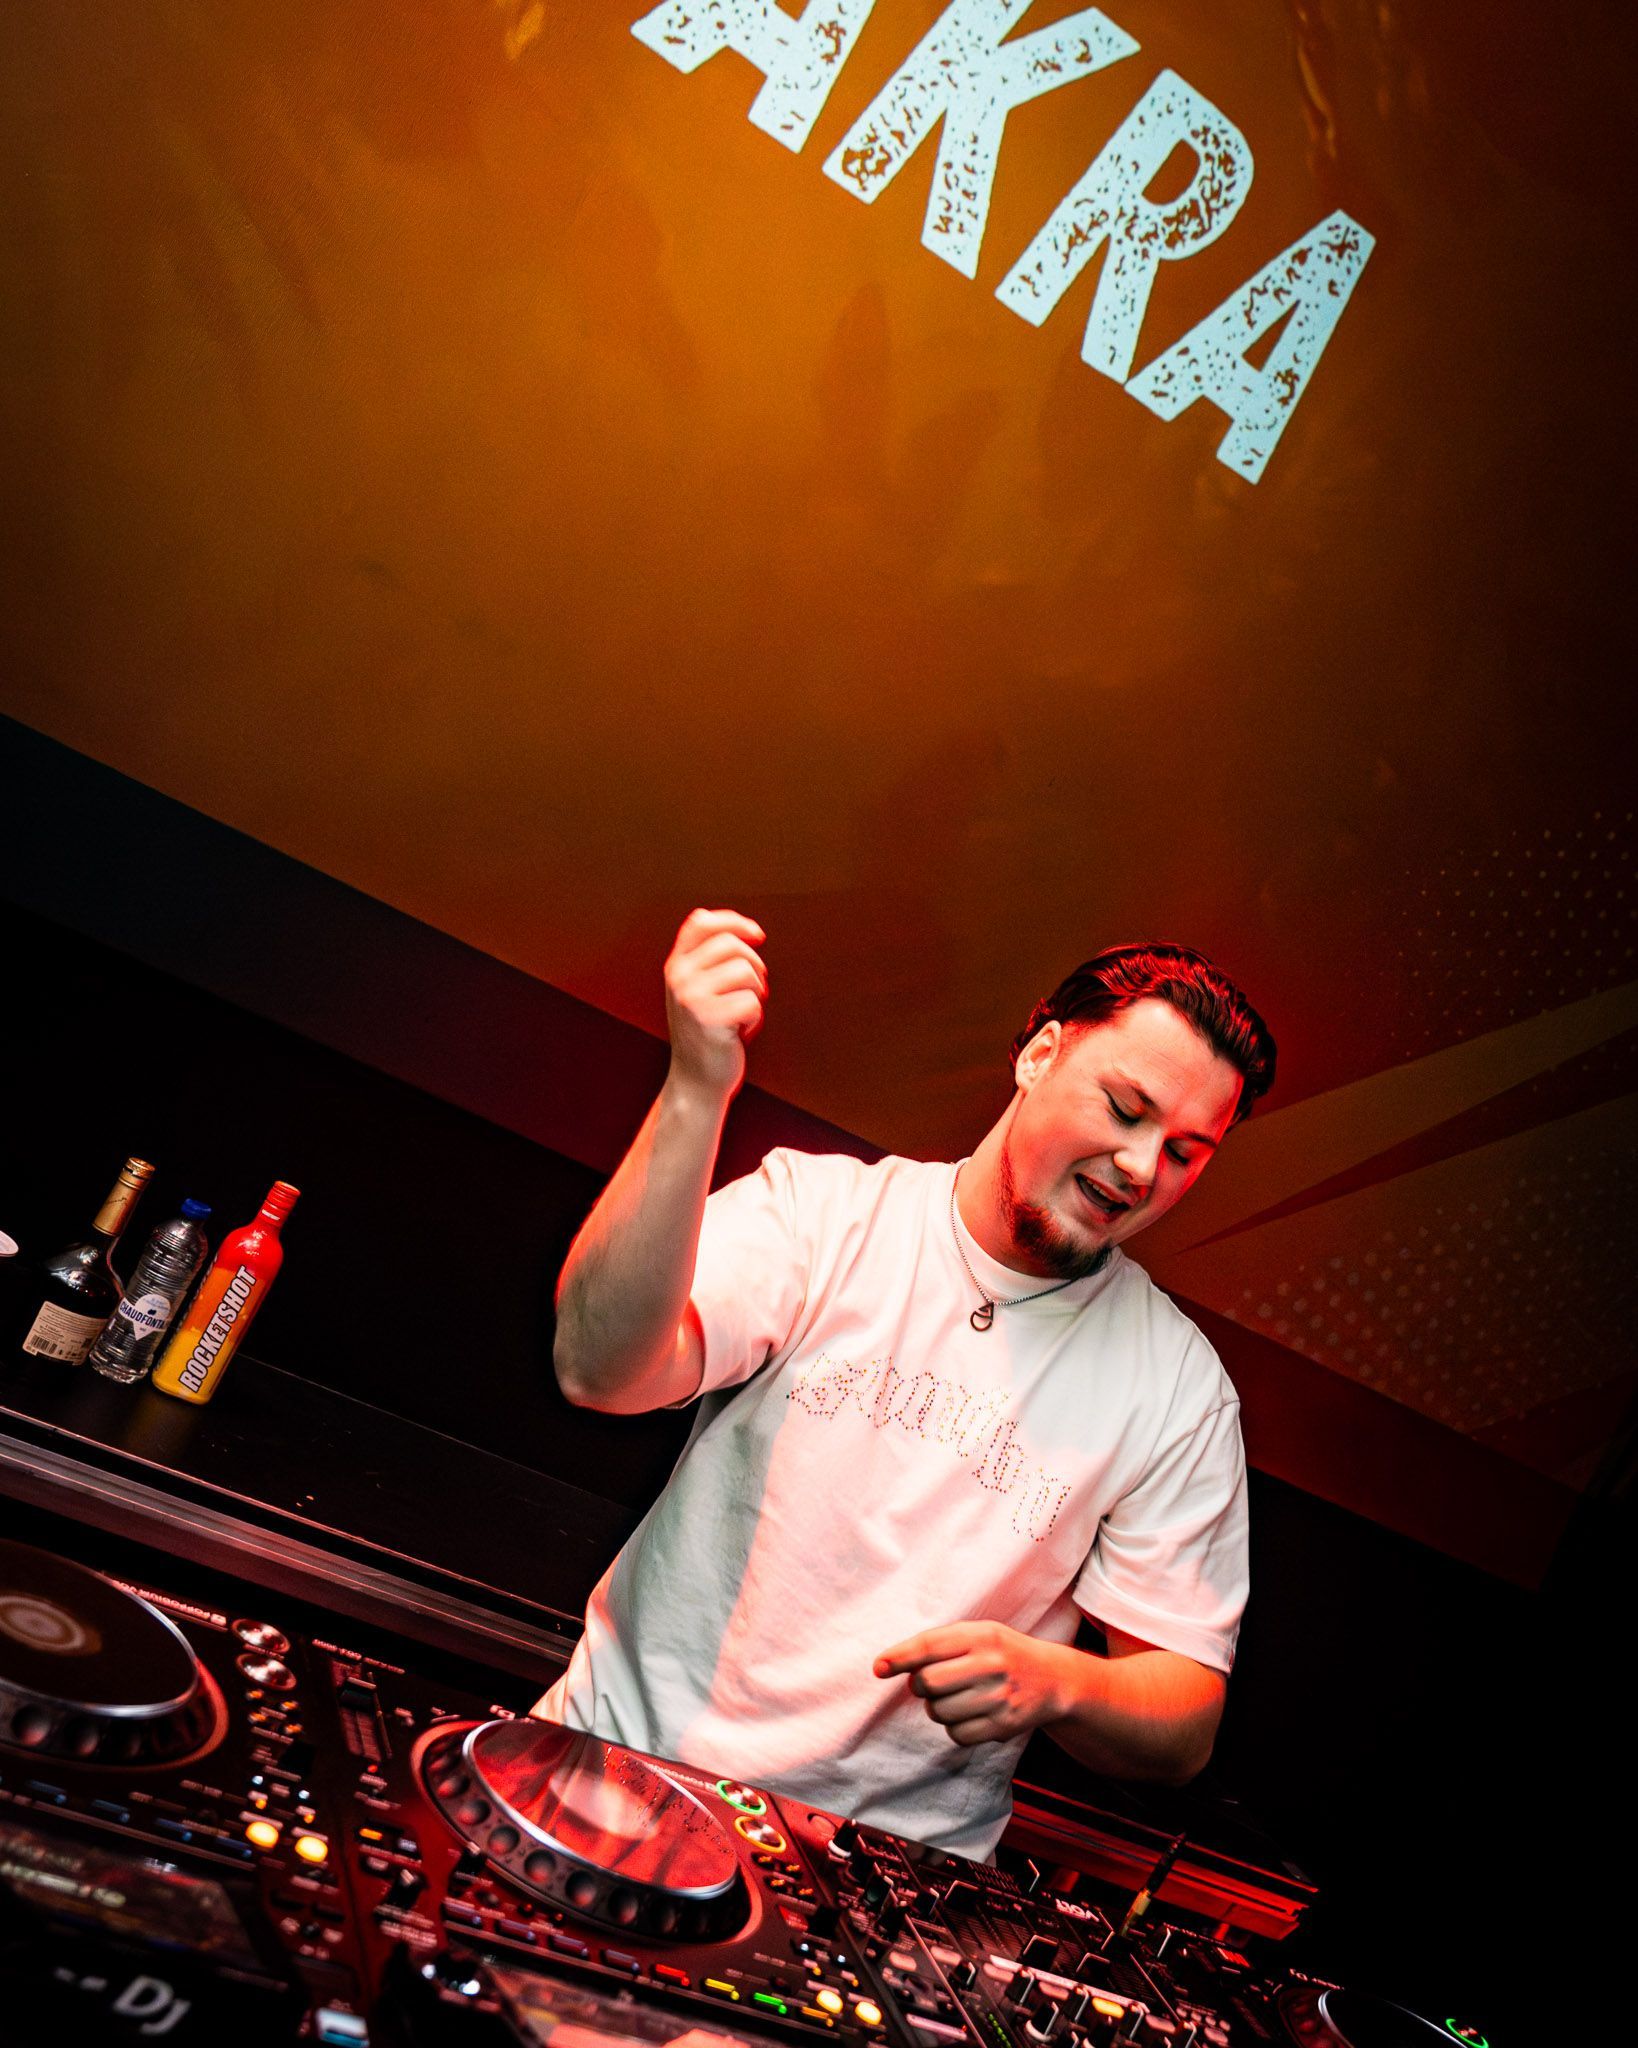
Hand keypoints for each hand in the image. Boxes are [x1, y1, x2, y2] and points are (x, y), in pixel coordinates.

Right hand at [664, 908, 767, 1101]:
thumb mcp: (698, 989)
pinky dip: (755, 1020)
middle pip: (733, 945)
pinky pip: (752, 1003)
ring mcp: (691, 998)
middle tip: (750, 992)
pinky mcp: (709, 1019)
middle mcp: (679, 978)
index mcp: (676, 966)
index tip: (757, 935)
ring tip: (740, 1014)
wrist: (696, 1080)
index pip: (701, 923)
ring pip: (747, 972)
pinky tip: (739, 1032)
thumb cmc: (707, 1033)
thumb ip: (711, 960)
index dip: (733, 921)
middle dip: (754, 967)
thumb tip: (748, 931)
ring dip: (755, 995)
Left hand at [874, 1621, 1071, 1747]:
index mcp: (982, 1635)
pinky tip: (970, 1714)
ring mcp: (999, 1697)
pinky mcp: (1004, 1726)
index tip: (878, 1667)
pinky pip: (957, 1735)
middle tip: (930, 1684)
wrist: (1053, 1679)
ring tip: (957, 1698)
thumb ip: (940, 1644)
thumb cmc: (1003, 1653)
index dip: (899, 1657)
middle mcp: (991, 1664)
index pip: (930, 1645)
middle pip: (928, 1683)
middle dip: (920, 1686)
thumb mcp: (979, 1634)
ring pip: (939, 1712)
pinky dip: (955, 1727)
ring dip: (937, 1708)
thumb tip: (891, 1666)